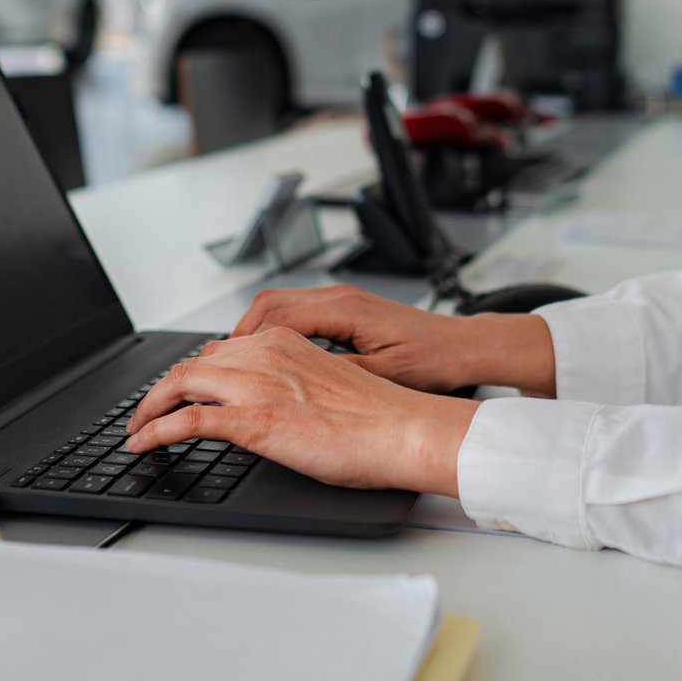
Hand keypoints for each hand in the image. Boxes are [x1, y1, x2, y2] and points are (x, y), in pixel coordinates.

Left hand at [125, 327, 476, 494]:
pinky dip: (154, 432)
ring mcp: (256, 386)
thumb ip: (291, 382)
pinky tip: (142, 446)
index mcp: (284, 342)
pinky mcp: (252, 420)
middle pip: (191, 364)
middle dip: (159, 390)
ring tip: (136, 431)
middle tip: (144, 413)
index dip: (190, 372)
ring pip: (180, 385)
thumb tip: (272, 404)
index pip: (219, 350)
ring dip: (148, 409)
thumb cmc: (379, 416)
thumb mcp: (327, 383)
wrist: (402, 429)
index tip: (177, 391)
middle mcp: (264, 355)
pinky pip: (186, 421)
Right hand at [232, 284, 556, 396]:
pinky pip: (298, 314)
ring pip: (281, 306)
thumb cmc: (432, 361)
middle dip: (239, 333)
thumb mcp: (382, 374)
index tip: (223, 362)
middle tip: (217, 364)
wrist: (463, 348)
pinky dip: (276, 331)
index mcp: (345, 308)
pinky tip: (270, 357)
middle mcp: (339, 297)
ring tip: (236, 363)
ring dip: (255, 331)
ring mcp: (343, 301)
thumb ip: (337, 374)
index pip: (277, 313)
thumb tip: (296, 383)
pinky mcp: (347, 311)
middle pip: (270, 303)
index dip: (244, 338)